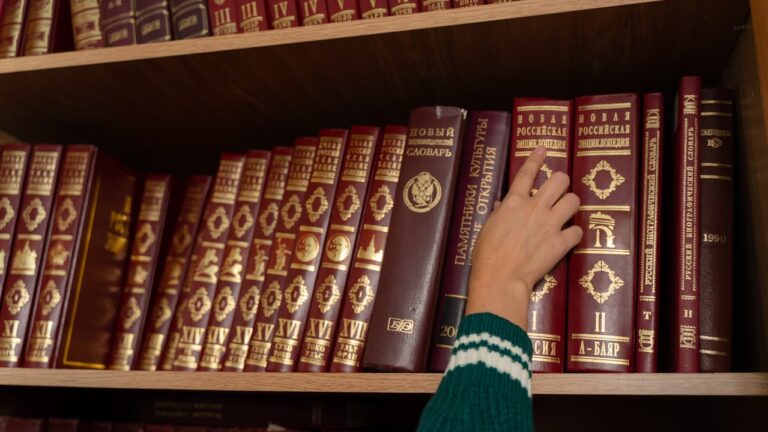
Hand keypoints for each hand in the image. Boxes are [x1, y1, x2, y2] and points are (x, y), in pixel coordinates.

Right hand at [465, 146, 582, 329]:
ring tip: (565, 211)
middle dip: (561, 182)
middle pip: (560, 180)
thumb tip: (502, 205)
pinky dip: (573, 233)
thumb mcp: (488, 228)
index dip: (536, 158)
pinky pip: (577, 231)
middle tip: (558, 190)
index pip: (528, 172)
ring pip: (573, 200)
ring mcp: (550, 224)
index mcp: (514, 202)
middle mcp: (535, 208)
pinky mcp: (560, 243)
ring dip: (570, 204)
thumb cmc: (487, 254)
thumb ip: (498, 213)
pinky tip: (568, 238)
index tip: (544, 149)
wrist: (500, 277)